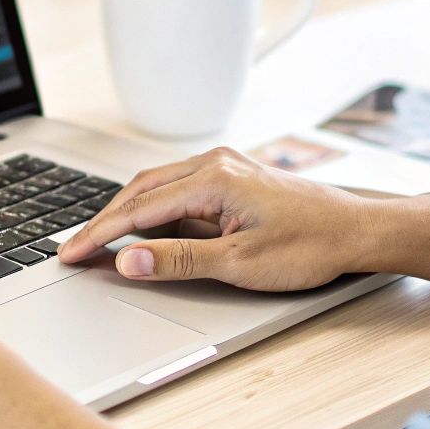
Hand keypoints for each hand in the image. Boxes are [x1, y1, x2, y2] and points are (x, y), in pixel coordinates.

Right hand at [56, 146, 371, 289]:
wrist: (357, 230)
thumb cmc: (310, 245)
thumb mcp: (240, 264)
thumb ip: (179, 260)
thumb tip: (129, 260)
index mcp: (212, 179)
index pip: (138, 210)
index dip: (100, 235)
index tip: (71, 253)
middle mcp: (214, 164)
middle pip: (140, 191)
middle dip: (104, 221)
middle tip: (76, 249)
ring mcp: (224, 167)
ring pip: (157, 187)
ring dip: (127, 213)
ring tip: (101, 241)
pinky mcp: (233, 177)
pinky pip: (178, 188)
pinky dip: (154, 209)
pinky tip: (146, 230)